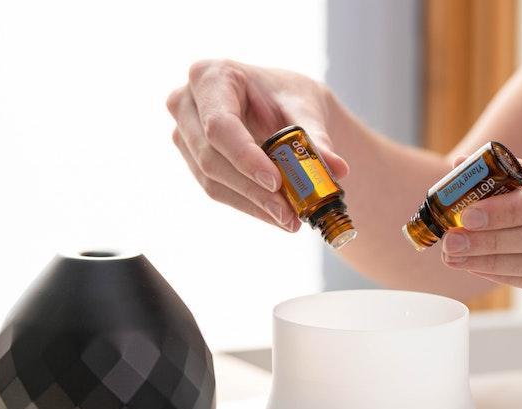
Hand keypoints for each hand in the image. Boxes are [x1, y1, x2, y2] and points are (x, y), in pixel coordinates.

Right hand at [166, 59, 348, 230]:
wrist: (278, 103)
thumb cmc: (287, 96)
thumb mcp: (305, 108)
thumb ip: (316, 137)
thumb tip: (337, 168)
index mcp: (211, 77)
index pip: (220, 125)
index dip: (245, 157)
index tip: (276, 182)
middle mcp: (187, 103)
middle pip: (212, 157)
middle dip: (253, 190)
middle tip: (289, 213)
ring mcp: (184, 134)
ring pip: (211, 180)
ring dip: (253, 204)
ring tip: (289, 219)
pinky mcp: (192, 160)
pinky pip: (217, 190)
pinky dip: (249, 205)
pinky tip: (276, 215)